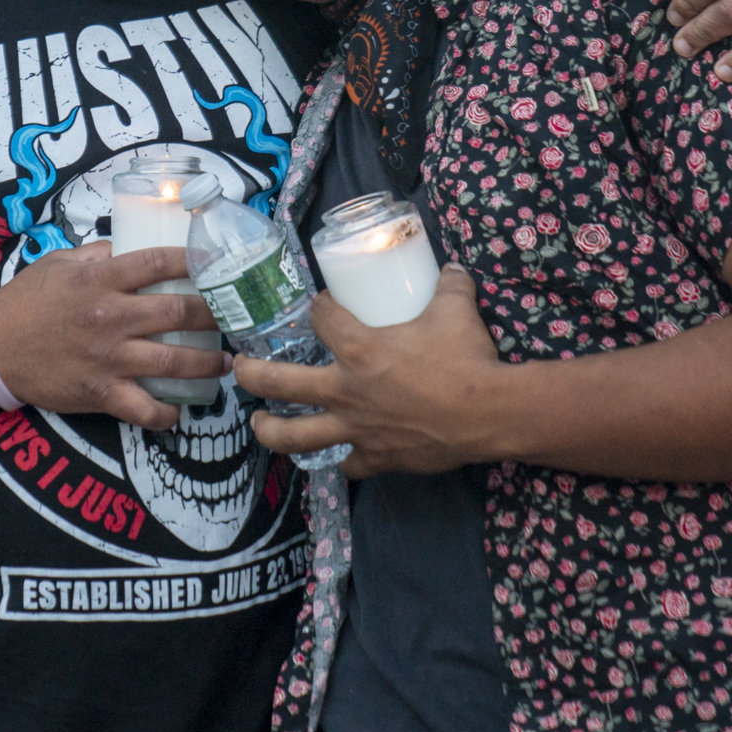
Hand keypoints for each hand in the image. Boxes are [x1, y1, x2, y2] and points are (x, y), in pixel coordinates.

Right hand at [0, 244, 228, 431]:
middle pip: (178, 312)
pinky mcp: (100, 392)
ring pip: (172, 363)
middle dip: (214, 314)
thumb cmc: (25, 303)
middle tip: (232, 316)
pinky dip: (166, 413)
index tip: (217, 261)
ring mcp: (107, 358)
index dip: (194, 260)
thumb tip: (128, 244)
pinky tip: (179, 409)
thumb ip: (95, 253)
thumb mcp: (57, 263)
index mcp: (99, 280)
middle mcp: (109, 317)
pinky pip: (143, 409)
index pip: (158, 263)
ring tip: (224, 363)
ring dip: (206, 364)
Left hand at [233, 265, 504, 477]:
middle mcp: (347, 390)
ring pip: (296, 436)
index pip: (320, 319)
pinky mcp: (377, 458)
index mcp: (359, 349)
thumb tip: (450, 268)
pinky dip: (341, 458)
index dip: (317, 308)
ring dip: (272, 429)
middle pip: (280, 383)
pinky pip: (348, 464)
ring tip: (260, 423)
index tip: (319, 306)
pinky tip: (337, 454)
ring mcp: (357, 429)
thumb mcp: (455, 308)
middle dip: (252, 374)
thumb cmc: (467, 357)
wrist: (491, 413)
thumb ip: (448, 284)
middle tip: (240, 368)